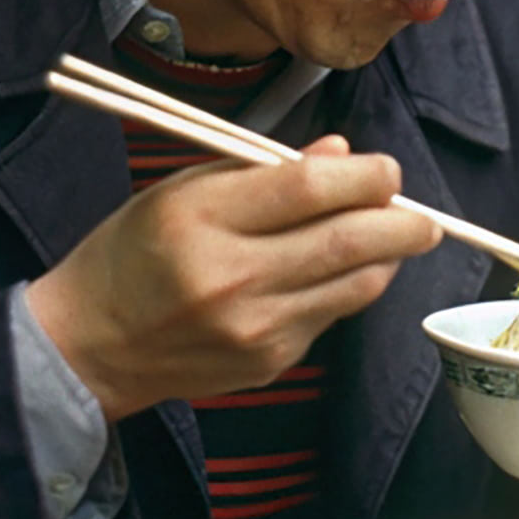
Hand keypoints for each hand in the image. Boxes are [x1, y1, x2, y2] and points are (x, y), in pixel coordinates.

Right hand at [27, 135, 439, 422]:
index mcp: (203, 219)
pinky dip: (345, 290)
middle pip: (346, 242)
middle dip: (403, 223)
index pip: (308, 190)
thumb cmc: (137, 249)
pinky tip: (332, 272)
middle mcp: (231, 277)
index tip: (388, 170)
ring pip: (354, 287)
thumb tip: (340, 155)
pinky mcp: (266, 364)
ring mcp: (253, 328)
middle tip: (428, 216)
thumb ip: (264, 172)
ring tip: (393, 237)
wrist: (90, 345)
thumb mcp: (185, 188)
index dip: (364, 176)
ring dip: (387, 259)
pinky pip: (329, 318)